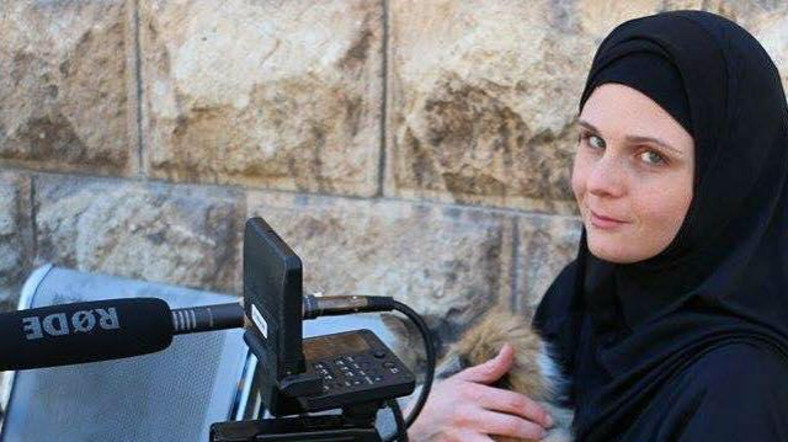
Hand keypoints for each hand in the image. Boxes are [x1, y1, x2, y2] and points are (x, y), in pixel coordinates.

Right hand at [406, 343, 553, 441]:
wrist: (413, 418)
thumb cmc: (441, 398)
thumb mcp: (463, 379)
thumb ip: (490, 368)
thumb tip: (510, 350)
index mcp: (475, 394)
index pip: (513, 402)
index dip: (534, 410)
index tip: (545, 418)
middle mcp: (472, 415)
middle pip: (512, 424)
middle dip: (533, 430)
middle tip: (543, 432)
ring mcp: (466, 435)